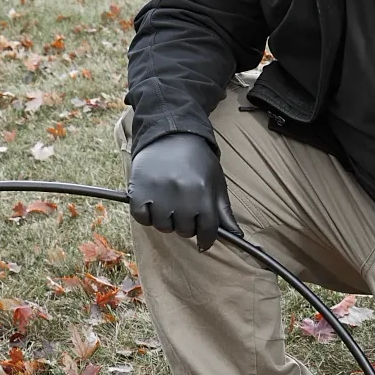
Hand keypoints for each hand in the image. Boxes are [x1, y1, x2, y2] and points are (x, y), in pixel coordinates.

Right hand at [128, 133, 231, 250]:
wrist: (171, 134)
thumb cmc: (198, 160)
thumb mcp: (216, 182)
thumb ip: (224, 211)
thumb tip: (237, 236)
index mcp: (203, 194)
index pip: (207, 231)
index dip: (206, 239)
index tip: (204, 239)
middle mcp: (181, 196)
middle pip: (184, 231)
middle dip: (186, 224)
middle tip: (184, 209)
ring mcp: (158, 194)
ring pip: (163, 227)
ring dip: (166, 220)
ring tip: (168, 204)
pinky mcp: (138, 191)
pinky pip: (142, 218)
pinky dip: (147, 215)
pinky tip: (153, 204)